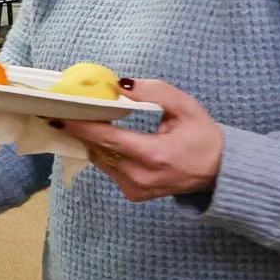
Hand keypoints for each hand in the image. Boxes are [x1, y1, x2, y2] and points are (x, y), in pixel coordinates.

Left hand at [52, 79, 223, 200]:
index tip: (58, 115)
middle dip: (81, 130)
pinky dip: (105, 154)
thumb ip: (155, 92)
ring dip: (93, 142)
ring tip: (87, 122)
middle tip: (64, 112)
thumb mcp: (186, 108)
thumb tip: (121, 85)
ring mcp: (136, 189)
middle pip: (98, 150)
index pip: (107, 139)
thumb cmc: (204, 137)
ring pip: (100, 160)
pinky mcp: (134, 195)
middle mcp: (140, 176)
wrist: (220, 172)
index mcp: (153, 155)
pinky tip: (107, 141)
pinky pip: (109, 170)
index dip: (81, 126)